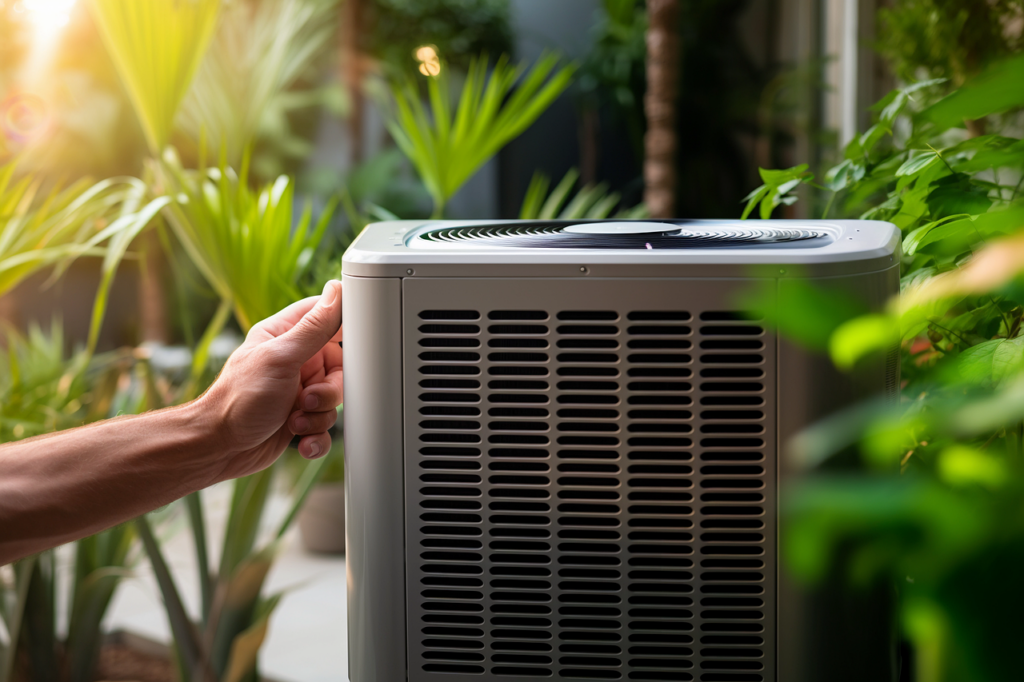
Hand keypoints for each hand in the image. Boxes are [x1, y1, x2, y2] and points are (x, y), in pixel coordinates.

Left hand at [198, 280, 342, 482]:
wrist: (218, 449)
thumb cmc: (239, 399)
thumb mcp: (280, 358)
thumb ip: (313, 327)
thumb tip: (336, 291)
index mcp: (286, 336)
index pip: (326, 317)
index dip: (345, 328)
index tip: (355, 344)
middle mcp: (295, 362)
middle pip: (340, 367)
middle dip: (330, 390)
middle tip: (309, 398)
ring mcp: (298, 391)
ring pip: (335, 399)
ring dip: (320, 415)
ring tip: (295, 421)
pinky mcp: (301, 418)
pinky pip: (326, 425)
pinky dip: (317, 436)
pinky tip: (301, 440)